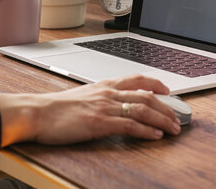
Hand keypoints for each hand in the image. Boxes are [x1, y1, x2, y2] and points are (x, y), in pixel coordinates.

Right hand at [0, 75, 181, 146]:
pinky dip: (145, 131)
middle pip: (146, 96)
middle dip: (166, 108)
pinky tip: (155, 135)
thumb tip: (115, 104)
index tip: (168, 90)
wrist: (38, 112)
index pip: (137, 79)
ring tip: (173, 129)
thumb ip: (102, 97)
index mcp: (105, 85)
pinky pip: (129, 125)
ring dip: (162, 120)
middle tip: (177, 118)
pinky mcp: (100, 123)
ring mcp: (105, 107)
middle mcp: (109, 93)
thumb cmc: (57, 107)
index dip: (156, 84)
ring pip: (143, 110)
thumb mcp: (84, 95)